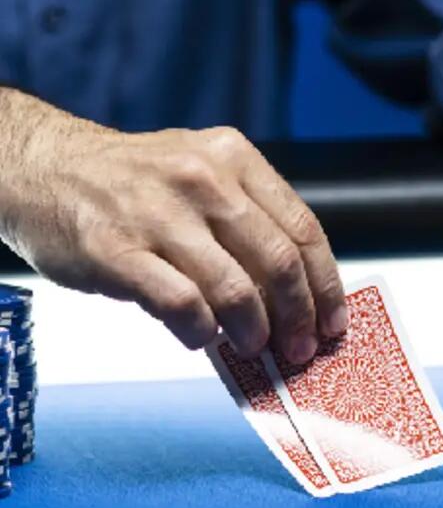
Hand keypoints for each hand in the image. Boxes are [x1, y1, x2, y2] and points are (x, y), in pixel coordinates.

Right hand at [0, 89, 346, 362]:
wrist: (44, 168)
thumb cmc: (128, 183)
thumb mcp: (196, 172)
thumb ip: (242, 221)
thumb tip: (287, 296)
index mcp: (231, 158)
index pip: (302, 228)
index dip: (325, 286)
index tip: (333, 322)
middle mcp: (201, 178)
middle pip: (278, 263)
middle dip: (298, 319)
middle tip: (298, 349)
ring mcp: (158, 214)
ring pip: (234, 290)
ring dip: (252, 333)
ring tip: (250, 347)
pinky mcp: (117, 250)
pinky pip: (181, 306)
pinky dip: (199, 332)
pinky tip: (198, 336)